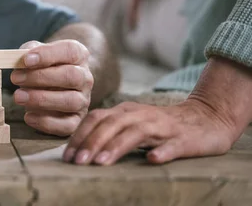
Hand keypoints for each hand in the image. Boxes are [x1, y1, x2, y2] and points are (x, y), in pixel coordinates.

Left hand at [11, 40, 92, 135]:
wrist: (51, 86)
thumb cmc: (41, 67)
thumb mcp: (34, 54)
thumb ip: (27, 53)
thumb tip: (19, 60)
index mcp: (78, 55)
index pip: (70, 51)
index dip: (48, 55)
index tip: (26, 60)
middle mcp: (85, 78)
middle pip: (71, 76)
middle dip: (40, 78)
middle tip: (16, 78)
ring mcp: (83, 100)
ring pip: (70, 101)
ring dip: (42, 99)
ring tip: (19, 97)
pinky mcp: (76, 120)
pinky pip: (67, 125)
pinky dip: (46, 122)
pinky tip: (28, 116)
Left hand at [63, 99, 235, 165]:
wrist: (207, 118)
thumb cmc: (161, 126)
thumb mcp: (131, 124)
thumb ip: (109, 132)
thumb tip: (79, 149)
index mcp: (125, 111)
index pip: (96, 118)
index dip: (79, 135)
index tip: (67, 156)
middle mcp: (140, 115)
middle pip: (111, 124)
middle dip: (92, 143)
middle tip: (78, 162)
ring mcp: (162, 126)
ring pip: (136, 133)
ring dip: (116, 147)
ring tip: (101, 163)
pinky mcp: (184, 139)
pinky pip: (172, 145)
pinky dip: (162, 152)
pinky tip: (152, 160)